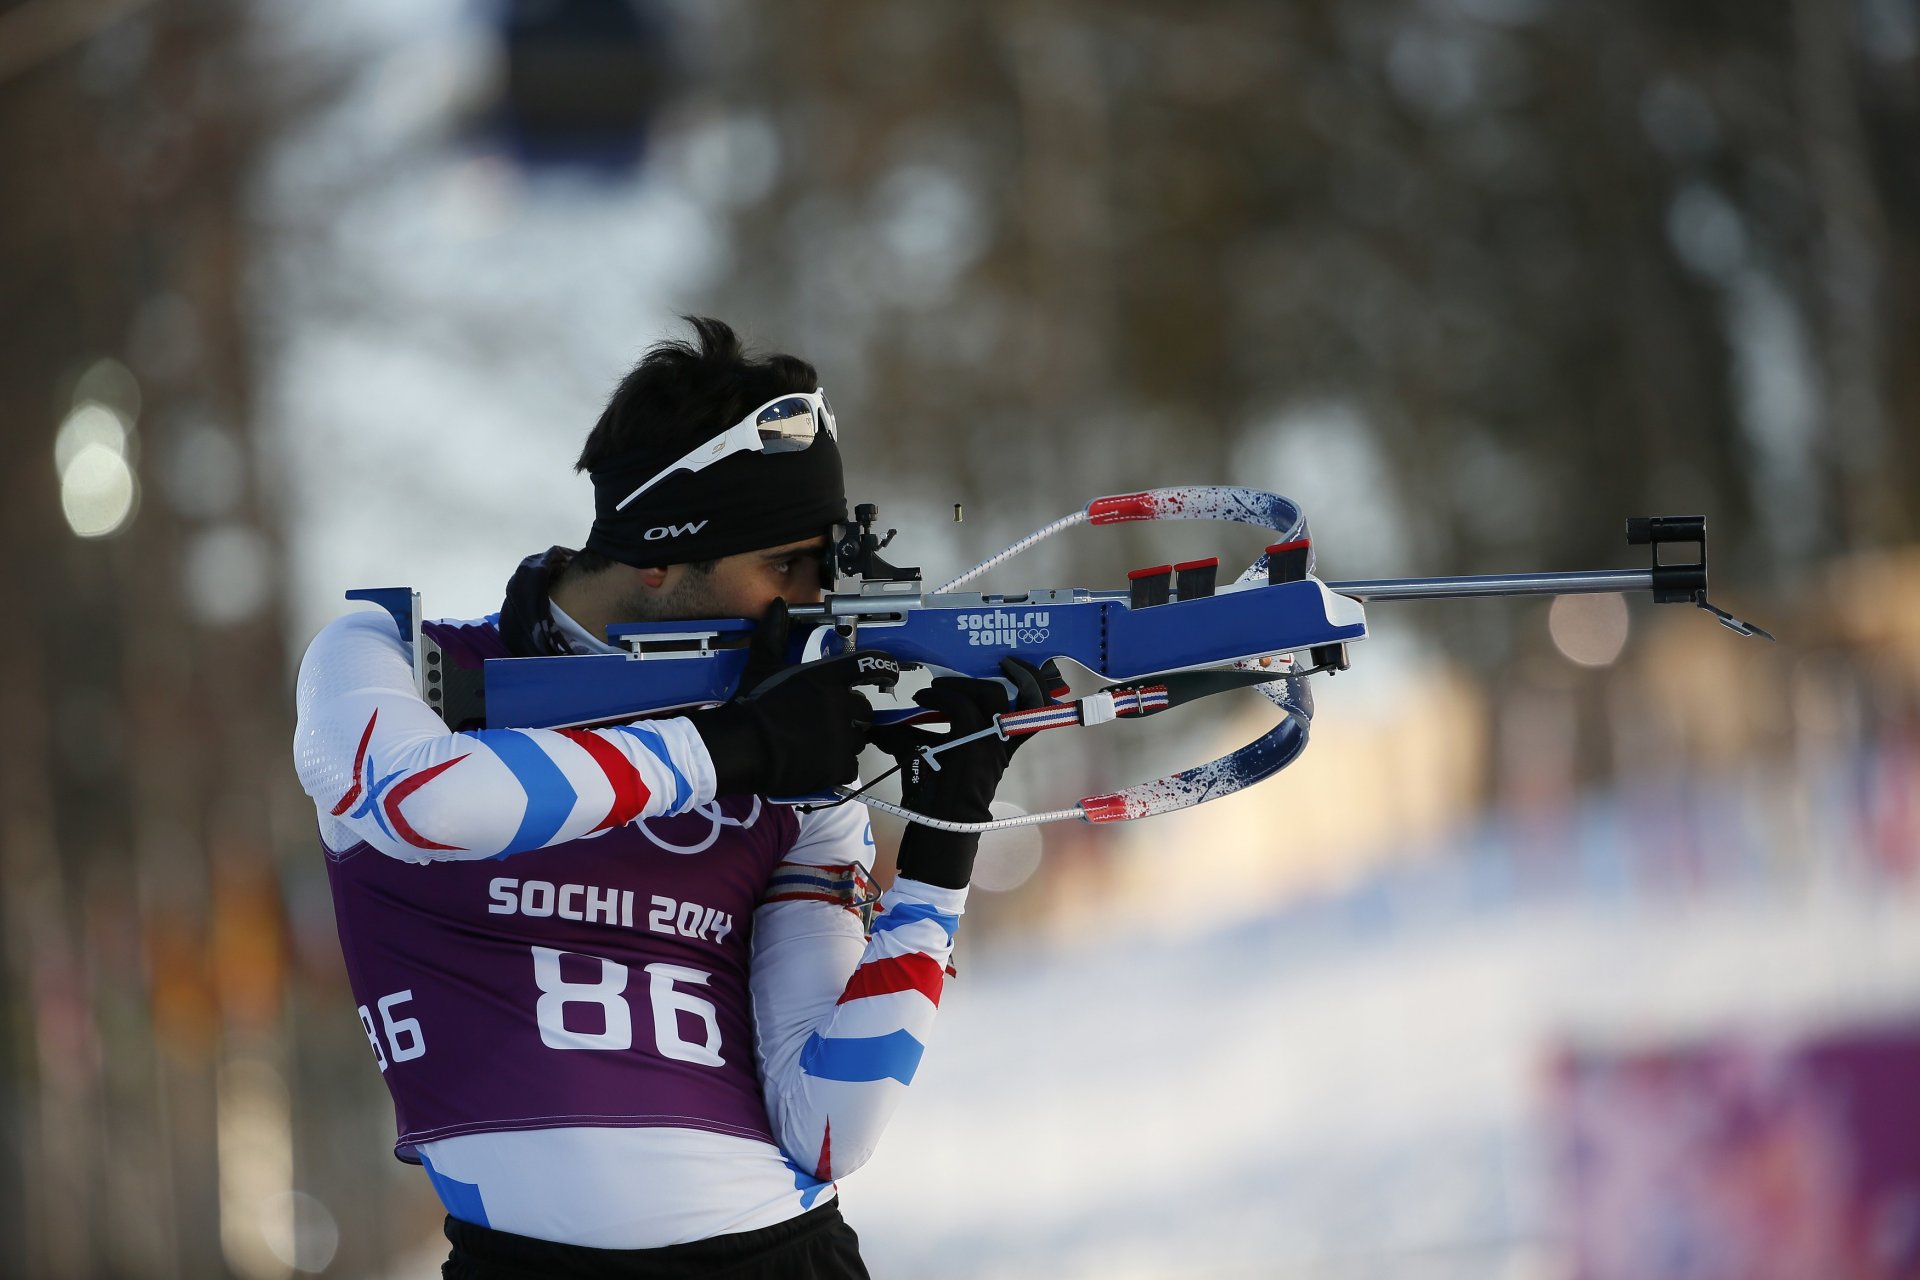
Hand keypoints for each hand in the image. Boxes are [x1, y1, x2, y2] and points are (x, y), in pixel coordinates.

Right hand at [689, 599, 900, 796]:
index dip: (884, 668)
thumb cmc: (753, 704)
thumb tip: (778, 605)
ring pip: (857, 739)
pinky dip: (837, 768)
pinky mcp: (839, 766)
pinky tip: (816, 764)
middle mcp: (842, 704)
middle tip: (826, 721)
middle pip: (864, 709)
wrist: (743, 747)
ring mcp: (843, 737)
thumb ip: (775, 635)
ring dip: (843, 741)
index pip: (870, 665)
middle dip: (851, 714)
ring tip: (815, 744)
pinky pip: (849, 767)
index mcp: (828, 677)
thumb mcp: (762, 665)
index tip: (889, 674)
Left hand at [869, 657, 1055, 888]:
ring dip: (961, 684)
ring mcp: (991, 740)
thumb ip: (911, 736)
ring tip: (936, 687)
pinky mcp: (974, 744)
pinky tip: (924, 697)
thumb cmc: (937, 794)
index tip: (960, 684)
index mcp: (1001, 742)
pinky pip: (963, 708)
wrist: (942, 823)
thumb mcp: (931, 757)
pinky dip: (944, 697)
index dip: (997, 683)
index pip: (1021, 701)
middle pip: (1000, 691)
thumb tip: (877, 724)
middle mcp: (1001, 738)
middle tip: (945, 683)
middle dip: (972, 680)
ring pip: (990, 693)